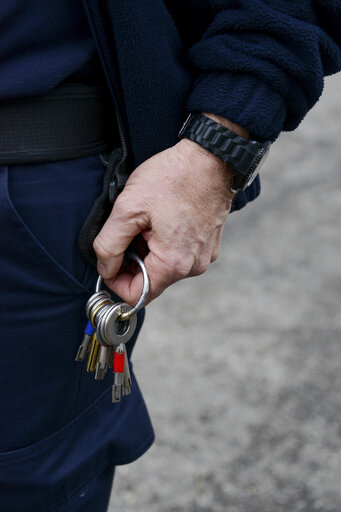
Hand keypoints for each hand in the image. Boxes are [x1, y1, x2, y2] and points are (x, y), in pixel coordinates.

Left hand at [93, 135, 234, 305]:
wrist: (210, 157)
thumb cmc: (173, 177)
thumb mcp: (128, 208)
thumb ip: (108, 245)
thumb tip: (105, 268)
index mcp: (174, 263)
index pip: (136, 295)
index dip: (115, 281)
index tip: (108, 260)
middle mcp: (193, 267)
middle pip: (150, 281)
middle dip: (133, 260)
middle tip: (130, 228)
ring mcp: (204, 256)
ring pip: (164, 267)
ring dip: (149, 250)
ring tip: (149, 220)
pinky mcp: (208, 244)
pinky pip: (179, 255)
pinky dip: (165, 243)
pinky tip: (164, 218)